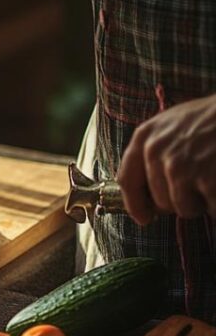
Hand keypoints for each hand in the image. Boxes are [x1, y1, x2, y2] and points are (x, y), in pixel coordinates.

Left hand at [117, 94, 215, 223]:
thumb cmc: (213, 118)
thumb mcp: (174, 124)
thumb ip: (155, 152)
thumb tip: (147, 194)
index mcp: (145, 136)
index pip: (128, 180)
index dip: (135, 204)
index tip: (144, 218)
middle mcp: (156, 151)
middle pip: (160, 202)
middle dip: (181, 201)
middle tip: (201, 182)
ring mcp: (180, 165)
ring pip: (184, 209)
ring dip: (201, 203)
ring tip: (212, 178)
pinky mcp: (204, 178)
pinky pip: (210, 209)